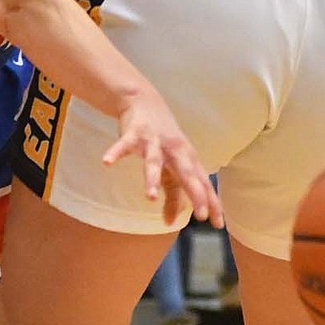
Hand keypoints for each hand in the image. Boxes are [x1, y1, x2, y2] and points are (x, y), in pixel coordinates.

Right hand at [104, 86, 222, 226]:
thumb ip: (173, 195)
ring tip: (150, 197)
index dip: (211, 202)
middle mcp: (174, 150)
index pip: (203, 182)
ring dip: (152, 178)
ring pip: (154, 161)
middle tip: (201, 214)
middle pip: (186, 172)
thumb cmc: (163, 139)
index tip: (217, 225)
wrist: (145, 100)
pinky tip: (107, 162)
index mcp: (187, 158)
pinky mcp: (134, 133)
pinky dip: (116, 152)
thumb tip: (170, 223)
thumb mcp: (171, 167)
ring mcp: (154, 141)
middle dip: (195, 192)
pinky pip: (124, 145)